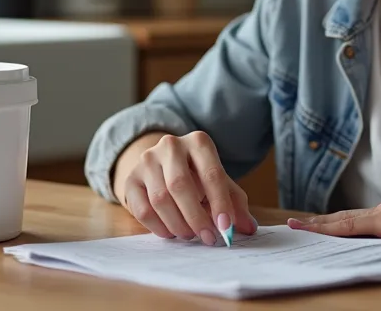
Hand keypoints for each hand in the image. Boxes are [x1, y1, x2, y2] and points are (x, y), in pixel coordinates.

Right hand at [113, 131, 258, 245]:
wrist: (162, 166)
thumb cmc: (198, 176)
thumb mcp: (219, 184)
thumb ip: (234, 203)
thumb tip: (249, 228)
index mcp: (198, 142)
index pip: (211, 173)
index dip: (220, 203)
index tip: (226, 228)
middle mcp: (171, 145)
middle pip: (180, 185)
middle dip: (196, 217)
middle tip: (207, 238)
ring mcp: (147, 160)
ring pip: (160, 199)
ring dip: (178, 224)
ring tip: (189, 235)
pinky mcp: (131, 179)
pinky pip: (142, 209)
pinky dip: (158, 227)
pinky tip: (170, 232)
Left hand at [287, 196, 380, 245]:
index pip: (353, 219)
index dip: (332, 223)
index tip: (313, 225)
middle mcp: (379, 211)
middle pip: (340, 217)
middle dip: (317, 222)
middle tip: (293, 225)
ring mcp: (379, 215)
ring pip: (340, 220)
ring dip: (317, 224)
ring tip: (296, 228)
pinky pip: (349, 225)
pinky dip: (330, 228)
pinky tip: (316, 231)